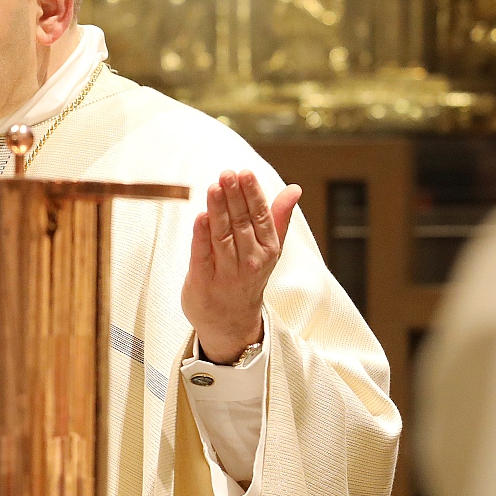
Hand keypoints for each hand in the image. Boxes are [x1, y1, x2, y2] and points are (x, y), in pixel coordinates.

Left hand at [182, 169, 300, 364]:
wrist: (232, 322)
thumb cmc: (248, 276)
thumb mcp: (269, 249)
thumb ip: (278, 217)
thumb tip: (294, 188)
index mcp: (268, 250)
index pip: (260, 217)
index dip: (252, 194)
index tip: (245, 173)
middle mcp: (250, 261)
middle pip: (241, 223)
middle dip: (234, 197)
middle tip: (227, 173)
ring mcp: (226, 273)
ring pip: (222, 236)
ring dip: (218, 210)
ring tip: (214, 187)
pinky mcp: (203, 282)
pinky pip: (202, 255)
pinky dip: (201, 236)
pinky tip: (201, 216)